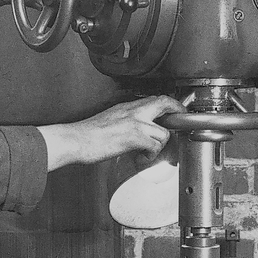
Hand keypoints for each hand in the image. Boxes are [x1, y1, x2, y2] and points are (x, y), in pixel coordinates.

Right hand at [38, 96, 183, 171]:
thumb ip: (125, 122)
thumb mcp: (108, 120)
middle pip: (164, 103)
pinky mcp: (134, 137)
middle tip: (182, 119)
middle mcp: (133, 111)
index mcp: (126, 107)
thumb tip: (134, 130)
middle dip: (177, 110)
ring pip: (163, 132)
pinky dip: (150, 156)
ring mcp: (135, 123)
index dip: (168, 104)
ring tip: (148, 152)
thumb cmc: (87, 135)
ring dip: (159, 145)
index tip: (174, 110)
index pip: (153, 99)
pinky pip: (155, 146)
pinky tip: (140, 158)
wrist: (76, 139)